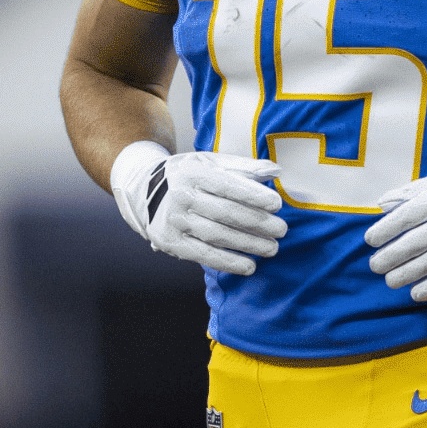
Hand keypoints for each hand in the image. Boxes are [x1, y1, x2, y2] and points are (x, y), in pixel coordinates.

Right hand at [111, 144, 288, 275]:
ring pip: (217, 235)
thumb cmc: (188, 174)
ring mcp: (175, 221)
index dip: (254, 196)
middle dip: (257, 223)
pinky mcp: (172, 242)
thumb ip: (243, 166)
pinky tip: (249, 265)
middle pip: (225, 212)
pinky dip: (228, 262)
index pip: (227, 185)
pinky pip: (204, 254)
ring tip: (271, 248)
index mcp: (193, 173)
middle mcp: (181, 196)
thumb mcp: (210, 162)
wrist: (144, 190)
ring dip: (248, 244)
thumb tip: (276, 171)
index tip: (277, 204)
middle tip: (282, 230)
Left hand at [365, 157, 426, 301]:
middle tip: (375, 265)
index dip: (388, 228)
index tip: (370, 239)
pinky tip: (417, 293)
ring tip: (390, 280)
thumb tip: (384, 200)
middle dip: (393, 255)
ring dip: (409, 272)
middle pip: (419, 240)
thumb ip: (417, 188)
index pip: (410, 213)